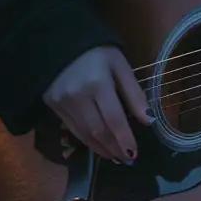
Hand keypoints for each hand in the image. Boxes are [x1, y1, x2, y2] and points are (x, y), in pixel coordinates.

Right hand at [43, 44, 149, 163]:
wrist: (56, 40)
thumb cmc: (96, 51)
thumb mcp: (120, 65)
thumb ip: (134, 93)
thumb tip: (149, 121)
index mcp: (98, 84)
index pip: (114, 119)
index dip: (125, 139)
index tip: (135, 154)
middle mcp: (77, 96)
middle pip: (99, 131)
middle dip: (114, 148)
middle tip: (127, 160)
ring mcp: (62, 102)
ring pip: (84, 134)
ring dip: (101, 149)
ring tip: (116, 157)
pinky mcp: (52, 104)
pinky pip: (72, 128)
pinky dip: (87, 140)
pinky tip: (99, 146)